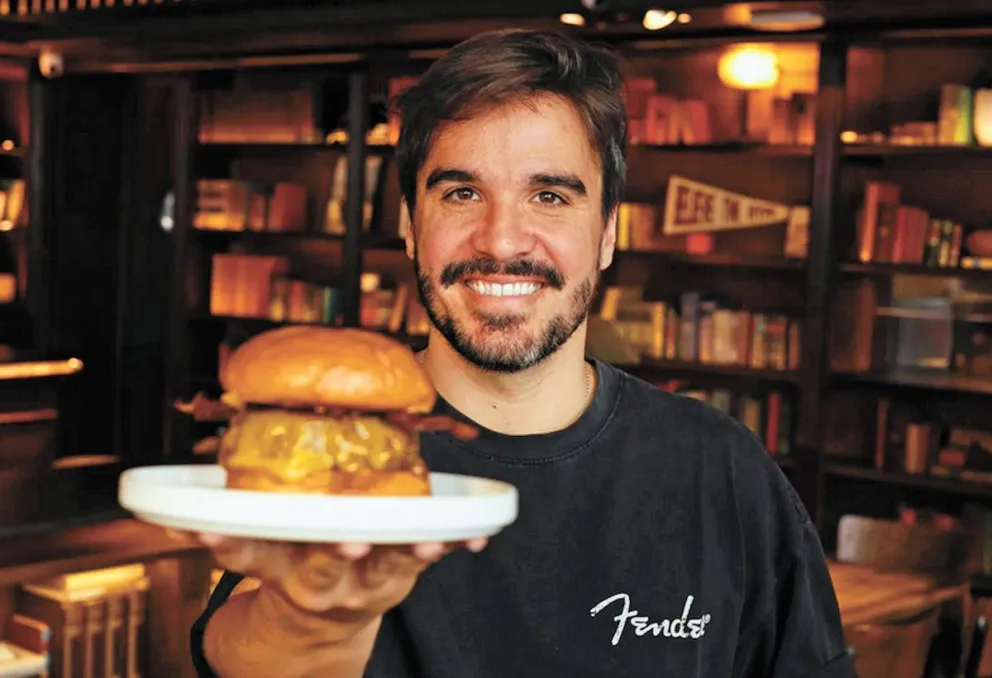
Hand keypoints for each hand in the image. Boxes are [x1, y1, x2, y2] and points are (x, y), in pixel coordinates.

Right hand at [169, 529, 486, 627]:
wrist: (318, 633)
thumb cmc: (292, 573)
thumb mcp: (259, 561)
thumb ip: (230, 537)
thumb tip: (172, 512)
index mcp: (278, 568)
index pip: (248, 554)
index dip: (227, 543)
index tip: (207, 533)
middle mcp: (320, 579)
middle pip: (325, 566)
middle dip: (337, 553)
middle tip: (349, 540)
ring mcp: (364, 581)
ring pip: (388, 568)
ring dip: (410, 552)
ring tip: (431, 540)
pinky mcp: (400, 575)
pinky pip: (430, 557)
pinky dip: (457, 544)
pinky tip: (478, 537)